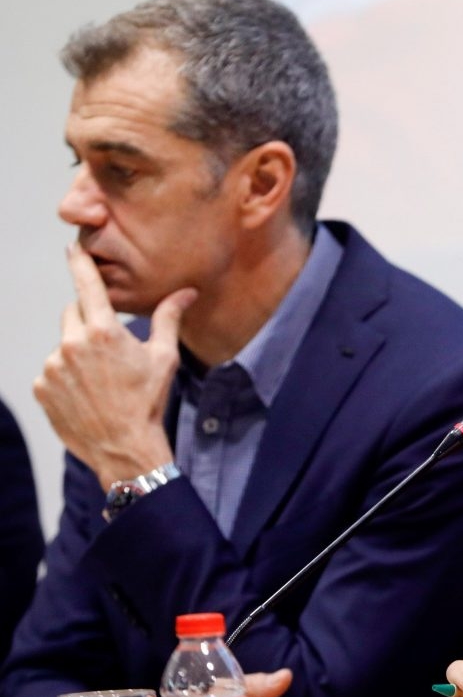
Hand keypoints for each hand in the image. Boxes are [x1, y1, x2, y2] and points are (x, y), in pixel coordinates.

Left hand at [33, 245, 194, 487]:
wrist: (124, 447)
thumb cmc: (148, 401)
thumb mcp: (164, 358)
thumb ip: (168, 319)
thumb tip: (187, 292)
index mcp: (104, 332)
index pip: (88, 286)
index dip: (80, 264)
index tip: (72, 248)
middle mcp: (72, 344)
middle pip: (73, 314)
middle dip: (88, 323)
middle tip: (109, 349)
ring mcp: (52, 367)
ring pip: (62, 345)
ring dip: (76, 354)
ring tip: (100, 381)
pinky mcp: (41, 387)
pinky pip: (51, 371)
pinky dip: (64, 377)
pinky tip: (85, 395)